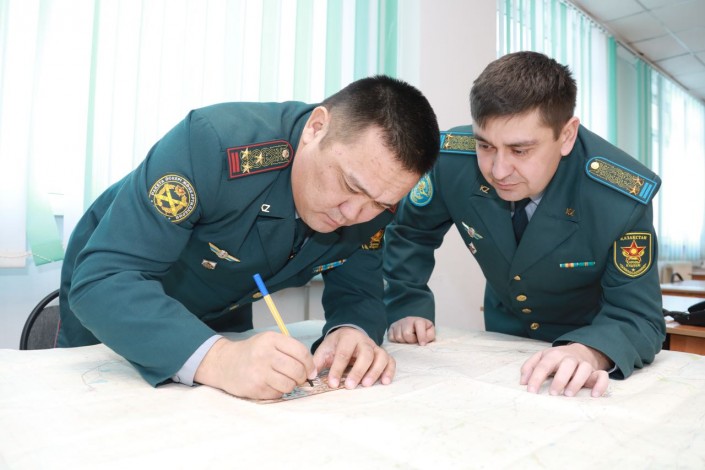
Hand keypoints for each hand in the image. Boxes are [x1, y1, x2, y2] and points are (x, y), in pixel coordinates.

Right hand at [194, 332, 316, 399]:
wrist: (225, 363)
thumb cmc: (252, 353)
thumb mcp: (269, 342)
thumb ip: (290, 350)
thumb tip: (311, 370)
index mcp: (271, 339)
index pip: (301, 352)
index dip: (310, 364)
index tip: (310, 371)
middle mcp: (265, 354)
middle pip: (297, 370)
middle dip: (302, 377)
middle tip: (298, 378)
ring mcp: (259, 372)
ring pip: (289, 384)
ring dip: (290, 385)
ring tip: (283, 381)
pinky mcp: (255, 388)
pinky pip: (278, 394)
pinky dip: (278, 391)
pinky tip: (270, 385)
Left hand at [313, 327, 395, 388]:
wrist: (349, 334)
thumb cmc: (336, 345)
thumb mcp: (325, 350)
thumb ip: (317, 362)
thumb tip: (310, 377)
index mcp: (347, 338)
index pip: (343, 353)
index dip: (337, 369)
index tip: (332, 383)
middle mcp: (364, 341)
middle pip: (365, 354)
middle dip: (358, 371)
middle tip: (350, 386)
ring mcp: (375, 347)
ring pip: (380, 357)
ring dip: (375, 371)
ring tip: (366, 385)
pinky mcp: (383, 355)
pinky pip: (390, 361)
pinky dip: (389, 371)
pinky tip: (385, 382)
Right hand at [387, 316, 435, 344]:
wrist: (414, 326)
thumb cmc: (423, 331)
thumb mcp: (430, 332)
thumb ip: (429, 336)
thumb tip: (422, 342)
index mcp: (418, 320)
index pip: (418, 327)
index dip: (421, 337)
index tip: (422, 344)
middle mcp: (407, 320)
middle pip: (406, 334)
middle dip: (411, 341)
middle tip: (414, 341)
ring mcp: (398, 323)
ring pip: (398, 337)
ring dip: (404, 342)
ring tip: (408, 340)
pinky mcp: (391, 328)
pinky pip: (391, 338)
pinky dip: (396, 341)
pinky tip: (402, 339)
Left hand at [520, 343, 610, 397]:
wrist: (580, 351)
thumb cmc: (556, 359)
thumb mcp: (541, 358)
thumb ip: (529, 367)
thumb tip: (523, 382)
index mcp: (554, 355)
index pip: (544, 365)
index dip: (536, 378)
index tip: (531, 391)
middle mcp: (570, 358)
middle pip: (566, 365)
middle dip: (559, 379)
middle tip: (553, 393)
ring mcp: (584, 364)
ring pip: (584, 369)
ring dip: (577, 382)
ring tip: (568, 395)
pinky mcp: (596, 372)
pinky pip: (602, 377)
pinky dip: (600, 385)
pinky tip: (594, 395)